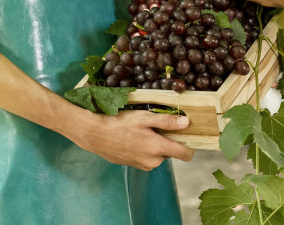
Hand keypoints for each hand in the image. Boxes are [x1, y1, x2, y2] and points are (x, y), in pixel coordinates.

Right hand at [70, 109, 194, 170]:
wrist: (94, 134)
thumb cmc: (119, 123)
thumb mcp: (145, 118)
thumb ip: (167, 121)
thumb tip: (186, 123)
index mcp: (158, 149)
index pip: (185, 155)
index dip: (189, 145)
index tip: (185, 135)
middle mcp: (153, 161)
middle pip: (170, 151)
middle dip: (166, 140)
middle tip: (154, 126)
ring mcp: (142, 165)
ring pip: (157, 154)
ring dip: (154, 143)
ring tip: (140, 130)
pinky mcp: (133, 165)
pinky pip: (146, 156)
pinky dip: (144, 147)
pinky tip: (132, 137)